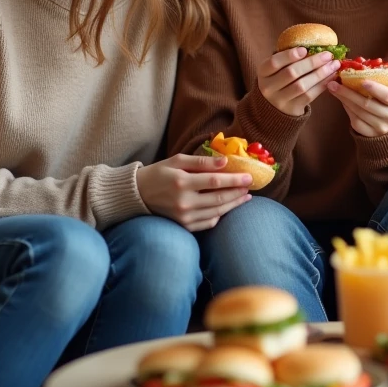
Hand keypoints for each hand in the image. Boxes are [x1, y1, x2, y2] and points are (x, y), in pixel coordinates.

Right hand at [136, 153, 251, 230]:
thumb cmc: (159, 173)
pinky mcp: (184, 226)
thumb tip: (225, 162)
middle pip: (219, 198)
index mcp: (181, 182)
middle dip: (238, 192)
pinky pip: (208, 222)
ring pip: (217, 211)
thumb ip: (201, 162)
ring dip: (234, 204)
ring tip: (245, 196)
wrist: (137, 195)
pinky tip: (227, 207)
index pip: (215, 181)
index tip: (249, 177)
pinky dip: (220, 215)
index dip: (234, 179)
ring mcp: (184, 217)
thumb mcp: (177, 160)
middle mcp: (184, 202)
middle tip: (250, 186)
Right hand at [257, 47, 341, 115]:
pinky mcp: (292, 108)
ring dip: (320, 74)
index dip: (289, 55)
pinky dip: (322, 85)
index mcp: (263, 72)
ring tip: (333, 65)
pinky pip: (309, 96)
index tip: (305, 49)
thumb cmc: (280, 79)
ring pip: (302, 85)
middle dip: (312, 63)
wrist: (275, 106)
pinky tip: (331, 77)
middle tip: (328, 55)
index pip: (274, 62)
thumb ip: (289, 57)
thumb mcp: (277, 68)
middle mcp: (268, 87)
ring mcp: (279, 100)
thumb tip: (315, 45)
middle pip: (291, 73)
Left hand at [327, 79, 387, 137]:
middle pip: (367, 104)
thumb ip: (378, 80)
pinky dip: (347, 108)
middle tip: (334, 82)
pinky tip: (341, 100)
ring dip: (344, 99)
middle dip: (349, 92)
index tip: (362, 81)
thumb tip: (359, 62)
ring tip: (333, 88)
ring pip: (358, 112)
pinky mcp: (369, 134)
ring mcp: (381, 128)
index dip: (375, 89)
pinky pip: (355, 120)